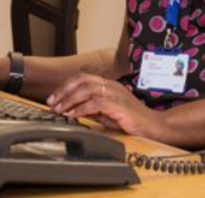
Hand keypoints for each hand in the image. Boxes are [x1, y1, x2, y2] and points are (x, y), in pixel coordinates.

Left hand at [47, 73, 167, 141]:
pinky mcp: (119, 105)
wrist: (152, 126)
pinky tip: (73, 115)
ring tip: (60, 110)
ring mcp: (116, 94)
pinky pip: (96, 102)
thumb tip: (72, 110)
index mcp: (109, 86)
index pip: (84, 78)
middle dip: (64, 90)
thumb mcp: (107, 113)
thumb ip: (92, 109)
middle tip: (52, 103)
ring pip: (87, 89)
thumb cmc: (132, 120)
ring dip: (70, 100)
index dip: (66, 86)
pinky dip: (81, 108)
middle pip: (83, 80)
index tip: (54, 98)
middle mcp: (112, 86)